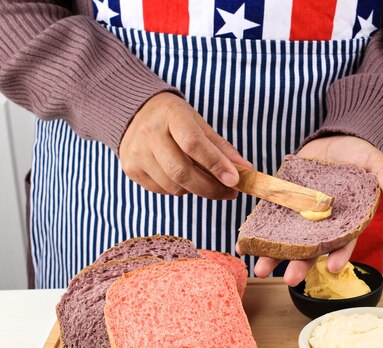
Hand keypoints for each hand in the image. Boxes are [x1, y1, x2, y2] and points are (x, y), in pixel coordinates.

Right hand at [119, 92, 251, 199]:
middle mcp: (149, 133)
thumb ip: (221, 147)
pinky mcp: (131, 169)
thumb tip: (246, 170)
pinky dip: (179, 189)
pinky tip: (184, 179)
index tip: (235, 180)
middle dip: (211, 188)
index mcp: (171, 115)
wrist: (134, 112)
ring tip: (207, 182)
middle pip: (182, 172)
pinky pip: (161, 190)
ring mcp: (136, 153)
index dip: (216, 164)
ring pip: (173, 186)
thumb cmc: (174, 119)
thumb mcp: (199, 123)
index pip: (194, 143)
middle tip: (230, 193)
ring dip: (196, 190)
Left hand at [252, 135, 382, 285]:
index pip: (344, 242)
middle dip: (300, 265)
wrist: (334, 142)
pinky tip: (244, 244)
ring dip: (274, 256)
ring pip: (288, 241)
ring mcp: (302, 215)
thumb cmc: (358, 155)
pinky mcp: (284, 203)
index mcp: (347, 220)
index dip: (339, 256)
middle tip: (289, 279)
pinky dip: (257, 233)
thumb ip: (382, 172)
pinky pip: (270, 221)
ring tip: (260, 269)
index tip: (332, 268)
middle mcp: (323, 224)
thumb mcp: (374, 160)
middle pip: (312, 249)